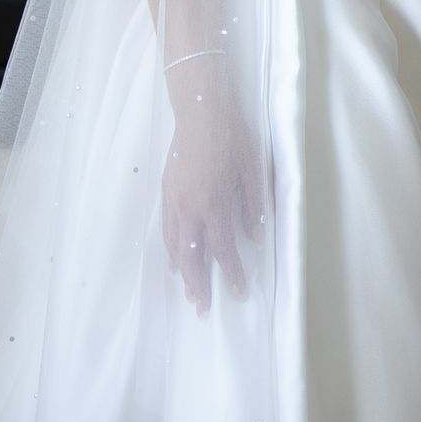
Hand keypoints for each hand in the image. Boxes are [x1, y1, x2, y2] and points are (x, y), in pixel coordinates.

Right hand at [161, 98, 263, 314]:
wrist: (201, 111)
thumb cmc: (232, 137)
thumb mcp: (252, 170)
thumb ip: (253, 207)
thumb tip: (255, 238)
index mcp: (215, 204)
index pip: (224, 250)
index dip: (233, 275)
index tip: (239, 294)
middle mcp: (190, 208)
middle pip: (193, 258)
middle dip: (199, 286)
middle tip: (203, 310)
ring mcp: (173, 201)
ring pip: (174, 247)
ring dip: (183, 273)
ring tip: (189, 294)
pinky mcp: (165, 192)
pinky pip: (165, 230)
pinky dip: (170, 250)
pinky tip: (173, 261)